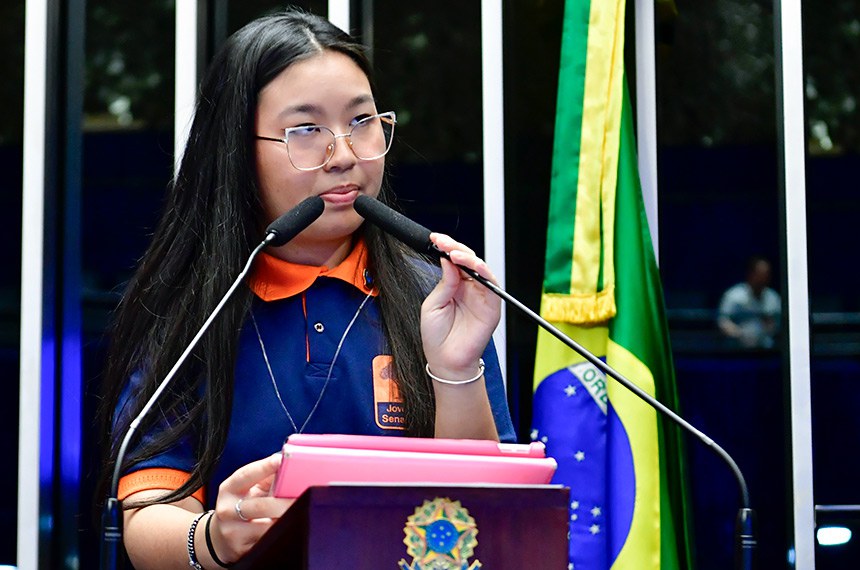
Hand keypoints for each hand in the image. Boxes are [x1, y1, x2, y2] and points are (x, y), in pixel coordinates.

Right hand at [208, 454, 293, 563]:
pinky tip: (289, 528)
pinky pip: (268, 542)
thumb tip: (288, 464)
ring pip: (267, 527)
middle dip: (286, 502)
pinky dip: (281, 534)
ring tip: (299, 513)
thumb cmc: (238, 505)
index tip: (281, 459)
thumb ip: (265, 476)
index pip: (246, 475)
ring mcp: (233, 532)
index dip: (264, 467)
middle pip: (261, 505)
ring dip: (286, 520)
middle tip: (304, 496)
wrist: (217, 537)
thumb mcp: (245, 488)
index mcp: (229, 489)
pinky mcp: (241, 550)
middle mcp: (227, 510)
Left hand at [420, 233, 500, 379]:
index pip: (453, 261)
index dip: (445, 248)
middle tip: (441, 241)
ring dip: (467, 257)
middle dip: (454, 247)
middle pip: (467, 260)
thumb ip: (444, 283)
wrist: (446, 361)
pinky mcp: (492, 306)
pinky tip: (469, 264)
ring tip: (452, 252)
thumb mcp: (432, 305)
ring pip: (480, 268)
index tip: (434, 239)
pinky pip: (492, 284)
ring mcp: (481, 296)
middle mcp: (469, 288)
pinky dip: (482, 271)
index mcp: (454, 286)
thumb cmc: (437, 337)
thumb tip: (447, 260)